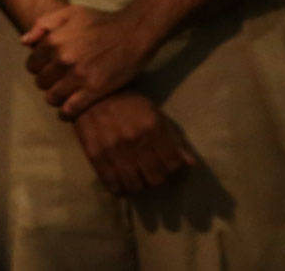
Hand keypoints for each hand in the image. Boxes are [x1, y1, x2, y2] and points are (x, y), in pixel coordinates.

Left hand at [21, 3, 155, 118]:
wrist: (133, 33)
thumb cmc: (100, 21)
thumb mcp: (70, 13)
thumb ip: (44, 23)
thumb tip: (24, 42)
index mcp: (54, 41)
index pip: (32, 65)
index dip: (38, 67)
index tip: (47, 69)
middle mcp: (63, 59)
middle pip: (41, 82)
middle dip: (47, 82)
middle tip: (57, 81)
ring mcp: (78, 76)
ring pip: (52, 98)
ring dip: (55, 98)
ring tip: (63, 94)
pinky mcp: (94, 90)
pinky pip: (70, 109)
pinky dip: (66, 112)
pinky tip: (69, 109)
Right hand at [71, 91, 192, 196]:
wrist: (93, 95)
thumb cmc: (129, 104)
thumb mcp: (155, 115)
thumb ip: (173, 138)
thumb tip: (191, 163)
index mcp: (152, 127)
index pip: (172, 164)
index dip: (174, 170)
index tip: (168, 168)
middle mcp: (135, 140)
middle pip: (155, 179)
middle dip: (157, 179)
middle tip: (153, 174)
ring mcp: (114, 149)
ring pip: (135, 186)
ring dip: (139, 186)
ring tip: (137, 179)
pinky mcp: (96, 155)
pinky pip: (112, 183)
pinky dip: (119, 189)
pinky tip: (121, 184)